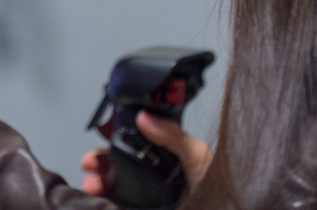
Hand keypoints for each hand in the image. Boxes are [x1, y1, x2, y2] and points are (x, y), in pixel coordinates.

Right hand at [79, 112, 212, 196]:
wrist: (228, 205)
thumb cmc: (220, 184)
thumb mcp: (197, 154)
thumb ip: (172, 134)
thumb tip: (145, 117)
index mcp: (167, 159)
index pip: (133, 148)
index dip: (112, 146)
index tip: (98, 144)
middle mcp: (156, 178)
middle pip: (119, 168)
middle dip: (99, 164)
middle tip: (88, 164)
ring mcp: (151, 198)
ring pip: (117, 188)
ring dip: (99, 183)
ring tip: (92, 184)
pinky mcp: (149, 208)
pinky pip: (123, 204)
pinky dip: (108, 201)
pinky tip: (101, 199)